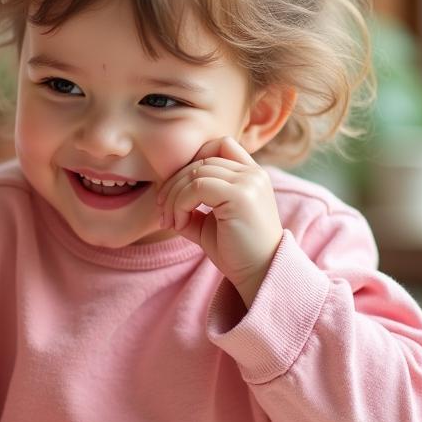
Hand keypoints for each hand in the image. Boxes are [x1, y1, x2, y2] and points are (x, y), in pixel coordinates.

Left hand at [157, 136, 282, 306]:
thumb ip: (190, 204)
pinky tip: (179, 224)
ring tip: (171, 222)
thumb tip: (163, 196)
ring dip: (174, 197)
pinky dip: (180, 204)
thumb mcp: (207, 223)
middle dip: (174, 184)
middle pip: (200, 160)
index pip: (218, 145)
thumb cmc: (234, 252)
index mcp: (250, 175)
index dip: (192, 162)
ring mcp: (250, 182)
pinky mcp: (241, 195)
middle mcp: (253, 173)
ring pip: (195, 173)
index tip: (176, 192)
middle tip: (163, 213)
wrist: (259, 275)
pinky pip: (196, 186)